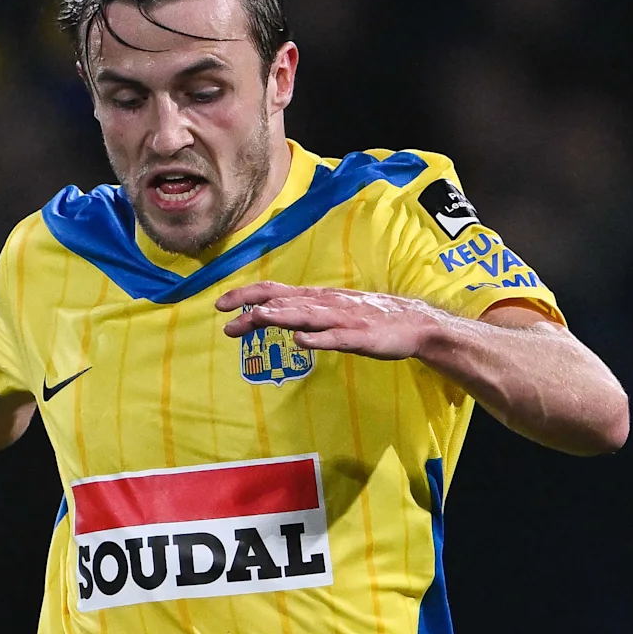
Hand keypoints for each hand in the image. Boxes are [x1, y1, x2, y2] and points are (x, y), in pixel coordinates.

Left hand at [213, 281, 443, 362]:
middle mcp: (325, 304)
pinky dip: (318, 339)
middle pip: (284, 303)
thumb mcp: (330, 311)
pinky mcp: (359, 337)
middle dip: (253, 308)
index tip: (220, 305)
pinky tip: (301, 341)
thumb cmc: (368, 318)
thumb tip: (269, 315)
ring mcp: (342, 320)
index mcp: (316, 298)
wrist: (412, 323)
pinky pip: (335, 339)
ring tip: (258, 318)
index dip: (246, 295)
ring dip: (282, 317)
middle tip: (225, 317)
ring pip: (307, 316)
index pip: (274, 292)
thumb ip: (302, 312)